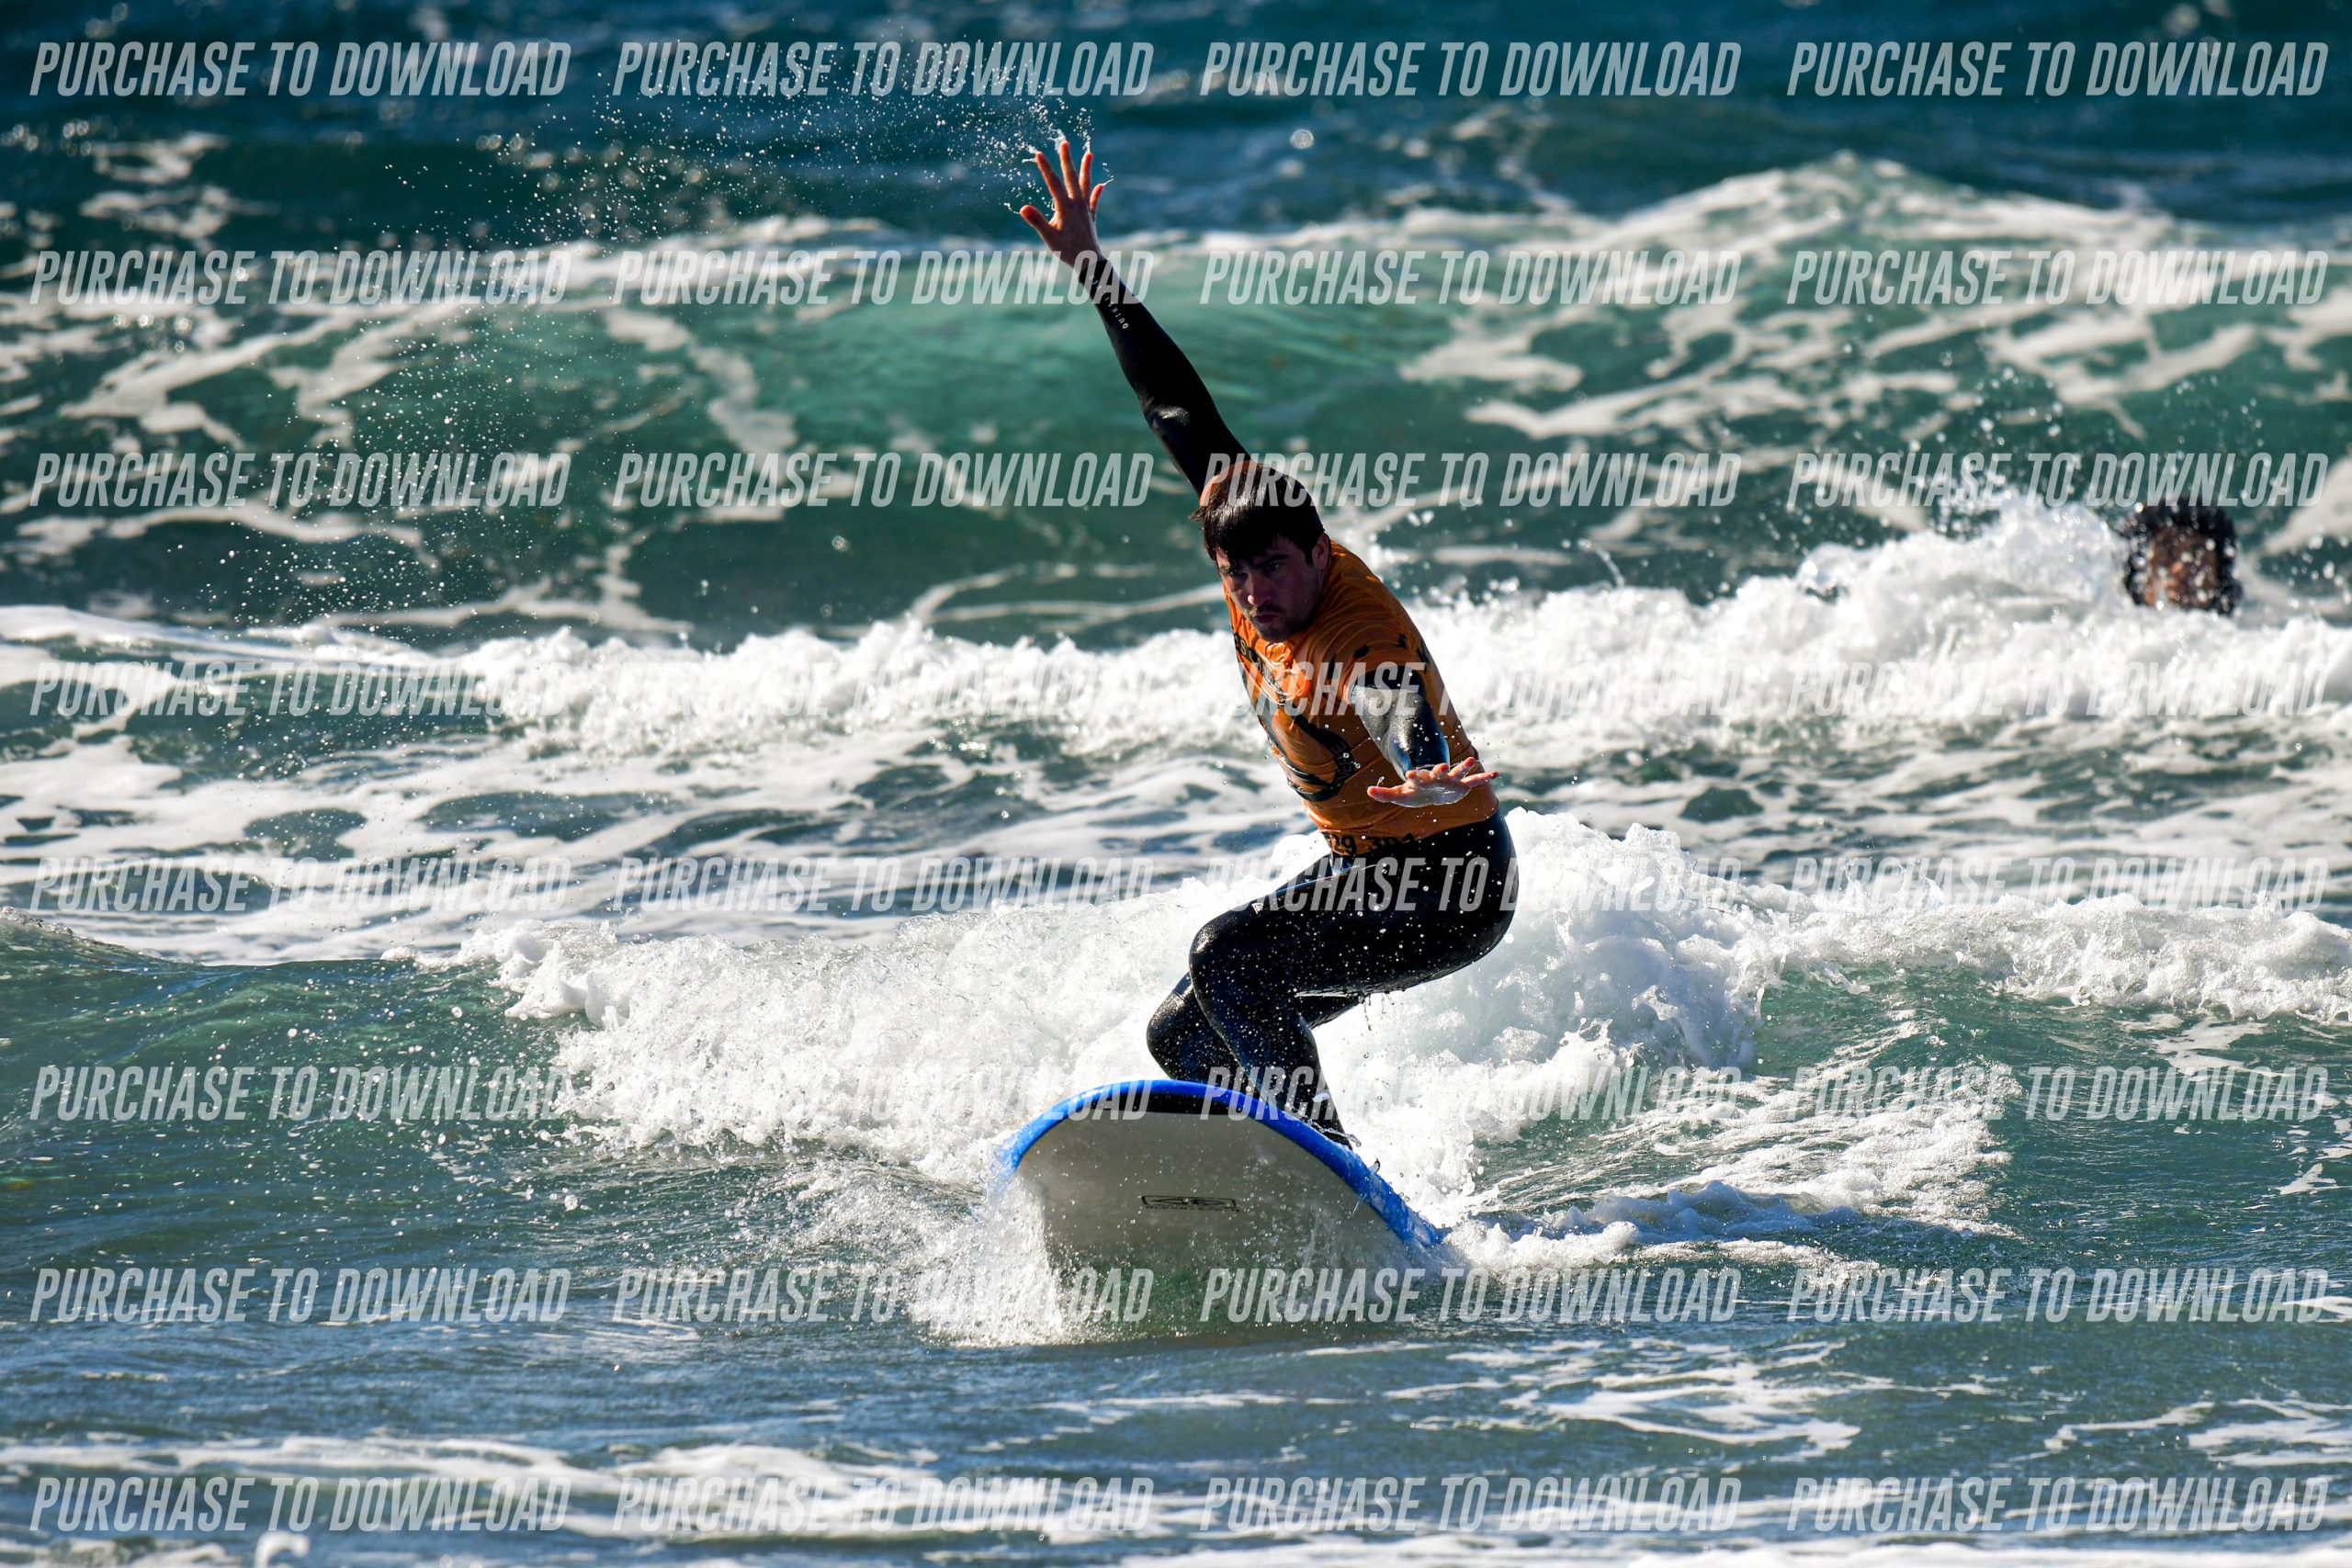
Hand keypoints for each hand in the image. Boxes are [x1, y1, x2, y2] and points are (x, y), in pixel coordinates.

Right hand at [1017, 137, 1108, 275]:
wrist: (1089, 262)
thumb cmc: (1067, 251)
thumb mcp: (1049, 237)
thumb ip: (1037, 221)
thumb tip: (1023, 208)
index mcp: (1065, 207)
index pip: (1053, 183)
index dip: (1045, 168)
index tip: (1039, 153)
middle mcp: (1077, 204)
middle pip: (1071, 177)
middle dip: (1066, 159)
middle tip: (1064, 142)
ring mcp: (1085, 209)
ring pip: (1085, 185)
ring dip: (1086, 169)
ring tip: (1089, 154)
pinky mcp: (1091, 217)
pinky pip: (1094, 201)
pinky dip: (1097, 193)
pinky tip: (1101, 185)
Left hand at [1366, 756, 1498, 806]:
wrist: (1430, 790)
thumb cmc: (1414, 793)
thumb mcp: (1400, 795)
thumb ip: (1385, 794)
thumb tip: (1367, 791)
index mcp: (1422, 781)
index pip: (1417, 777)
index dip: (1414, 776)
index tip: (1410, 774)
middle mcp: (1437, 778)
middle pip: (1438, 773)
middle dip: (1439, 770)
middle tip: (1441, 765)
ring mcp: (1450, 780)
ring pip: (1458, 772)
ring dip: (1464, 766)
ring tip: (1472, 759)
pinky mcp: (1461, 786)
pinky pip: (1474, 782)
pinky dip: (1485, 778)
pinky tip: (1496, 774)